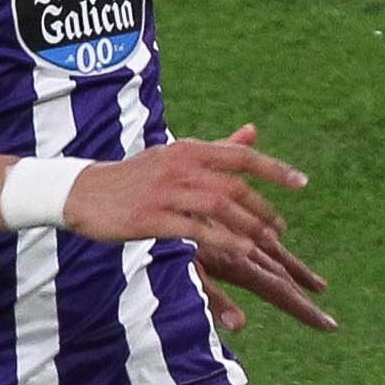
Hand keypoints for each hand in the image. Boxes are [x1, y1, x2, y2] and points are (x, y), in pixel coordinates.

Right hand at [66, 124, 336, 327]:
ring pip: (219, 207)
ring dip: (248, 226)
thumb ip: (218, 148)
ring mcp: (165, 192)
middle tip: (281, 228)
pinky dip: (223, 240)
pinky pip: (195, 229)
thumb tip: (254, 132)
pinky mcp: (151, 218)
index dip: (274, 169)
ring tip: (267, 243)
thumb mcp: (176, 156)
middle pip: (234, 185)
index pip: (240, 156)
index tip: (302, 183)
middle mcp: (180, 167)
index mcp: (188, 150)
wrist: (82, 192)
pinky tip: (242, 252)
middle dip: (263, 208)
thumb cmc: (135, 177)